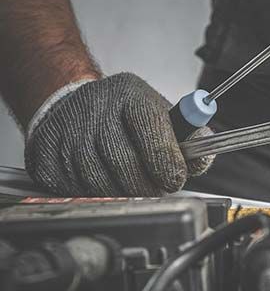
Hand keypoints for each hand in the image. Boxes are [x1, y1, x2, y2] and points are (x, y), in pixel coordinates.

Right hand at [25, 73, 213, 195]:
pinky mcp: (45, 154)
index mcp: (130, 95)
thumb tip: (202, 160)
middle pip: (124, 163)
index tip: (176, 179)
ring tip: (134, 187)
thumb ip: (189, 139)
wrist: (71, 103)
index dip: (166, 160)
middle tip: (158, 190)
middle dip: (148, 186)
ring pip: (99, 182)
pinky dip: (95, 195)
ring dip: (122, 194)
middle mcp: (95, 109)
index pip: (150, 128)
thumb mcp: (162, 115)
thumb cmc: (124, 114)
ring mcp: (66, 132)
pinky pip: (74, 189)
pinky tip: (105, 184)